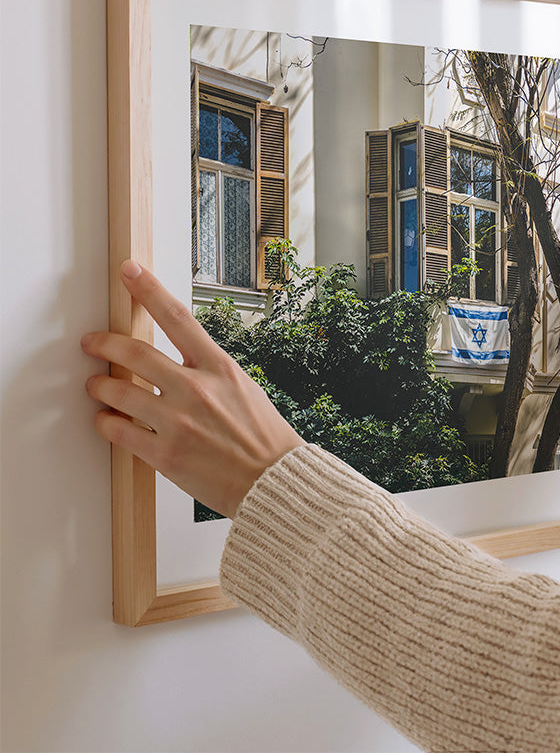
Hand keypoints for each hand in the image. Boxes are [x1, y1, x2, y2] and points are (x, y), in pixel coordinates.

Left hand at [82, 261, 301, 517]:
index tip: (130, 271)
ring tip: (96, 386)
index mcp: (220, 368)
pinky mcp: (164, 454)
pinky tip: (105, 419)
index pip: (178, 318)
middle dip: (104, 343)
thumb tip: (176, 361)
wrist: (274, 481)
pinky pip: (119, 431)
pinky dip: (106, 422)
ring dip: (99, 386)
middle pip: (134, 352)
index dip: (149, 290)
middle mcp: (196, 389)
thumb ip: (208, 372)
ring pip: (118, 391)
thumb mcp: (243, 388)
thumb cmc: (264, 437)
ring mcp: (178, 422)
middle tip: (91, 342)